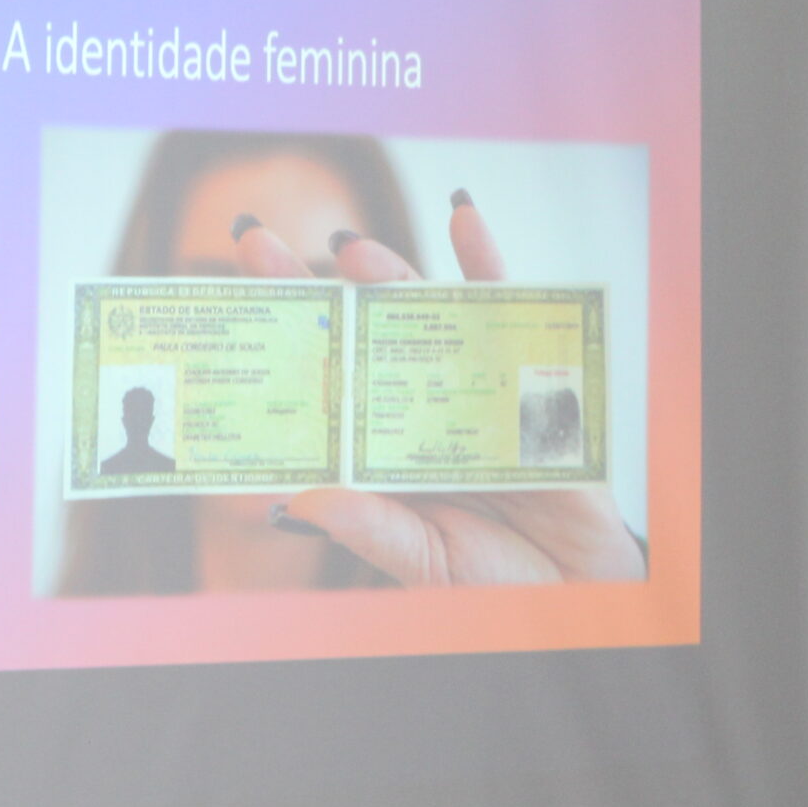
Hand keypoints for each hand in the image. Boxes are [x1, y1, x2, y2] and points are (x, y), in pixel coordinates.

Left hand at [236, 192, 644, 585]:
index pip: (314, 388)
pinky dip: (484, 259)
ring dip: (383, 271)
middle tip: (255, 242)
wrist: (581, 590)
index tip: (226, 309)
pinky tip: (461, 216)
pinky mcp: (526, 374)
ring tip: (347, 245)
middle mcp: (411, 409)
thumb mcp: (423, 561)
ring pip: (416, 315)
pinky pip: (504, 308)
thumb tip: (300, 500)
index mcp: (376, 451)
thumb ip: (369, 528)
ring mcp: (465, 385)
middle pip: (352, 336)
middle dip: (305, 289)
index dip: (274, 349)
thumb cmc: (496, 582)